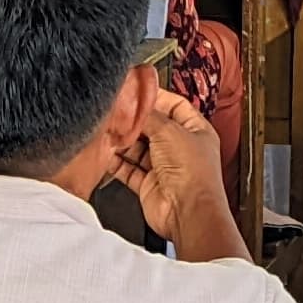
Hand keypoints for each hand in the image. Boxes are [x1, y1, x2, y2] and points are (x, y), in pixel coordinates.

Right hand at [119, 83, 232, 247]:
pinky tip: (107, 154)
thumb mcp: (169, 132)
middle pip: (153, 127)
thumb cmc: (193, 174)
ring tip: (108, 132)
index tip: (136, 91)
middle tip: (116, 113)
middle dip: (135, 121)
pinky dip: (117, 162)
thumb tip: (134, 105)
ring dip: (123, 142)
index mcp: (195, 130)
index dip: (156, 97)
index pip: (175, 105)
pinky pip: (129, 169)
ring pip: (138, 148)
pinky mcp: (149, 184)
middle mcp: (181, 148)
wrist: (187, 212)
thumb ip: (149, 116)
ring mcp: (164, 167)